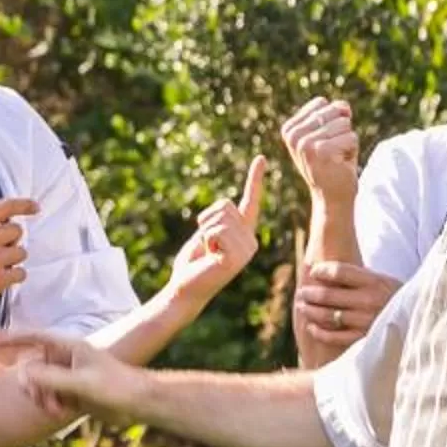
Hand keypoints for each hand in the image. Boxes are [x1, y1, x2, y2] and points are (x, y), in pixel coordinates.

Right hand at [1, 328, 148, 422]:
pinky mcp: (71, 390)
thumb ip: (51, 378)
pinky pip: (48, 395)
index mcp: (69, 346)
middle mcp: (65, 358)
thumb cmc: (116, 387)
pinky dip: (50, 405)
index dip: (12, 337)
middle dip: (31, 385)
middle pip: (32, 365)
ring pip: (39, 383)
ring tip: (54, 411)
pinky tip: (61, 414)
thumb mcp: (82, 383)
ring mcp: (67, 374)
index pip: (34, 336)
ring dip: (41, 398)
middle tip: (38, 400)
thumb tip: (23, 373)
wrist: (138, 403)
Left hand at [167, 157, 264, 298]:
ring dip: (205, 231)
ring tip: (208, 251)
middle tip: (206, 244)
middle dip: (207, 219)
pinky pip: (217, 230)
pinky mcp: (238, 258)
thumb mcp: (206, 233)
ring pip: (220, 217)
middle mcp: (251, 240)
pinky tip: (210, 256)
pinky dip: (206, 239)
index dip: (255, 178)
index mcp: (244, 233)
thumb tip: (227, 205)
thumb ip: (218, 219)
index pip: (251, 200)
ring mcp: (247, 249)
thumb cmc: (193, 263)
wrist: (185, 288)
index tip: (261, 158)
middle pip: (225, 205)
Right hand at [279, 97, 361, 202]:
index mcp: (289, 129)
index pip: (322, 103)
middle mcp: (293, 135)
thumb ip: (334, 113)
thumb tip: (344, 107)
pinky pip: (351, 137)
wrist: (332, 197)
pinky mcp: (321, 152)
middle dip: (342, 130)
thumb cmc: (332, 162)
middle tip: (333, 151)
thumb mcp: (328, 133)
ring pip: (344, 124)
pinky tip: (341, 163)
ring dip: (347, 141)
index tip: (324, 141)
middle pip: (334, 110)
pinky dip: (353, 150)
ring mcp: (305, 144)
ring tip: (337, 157)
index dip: (332, 120)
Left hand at [294, 259, 397, 349]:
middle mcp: (371, 301)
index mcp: (375, 282)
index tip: (313, 272)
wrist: (419, 325)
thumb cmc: (395, 301)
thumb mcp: (384, 282)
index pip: (339, 272)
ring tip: (302, 307)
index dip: (321, 271)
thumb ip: (360, 277)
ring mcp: (367, 321)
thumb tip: (328, 270)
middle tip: (302, 292)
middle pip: (329, 295)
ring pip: (328, 316)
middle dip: (310, 293)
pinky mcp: (364, 340)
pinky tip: (312, 327)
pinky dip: (320, 332)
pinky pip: (335, 336)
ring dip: (310, 311)